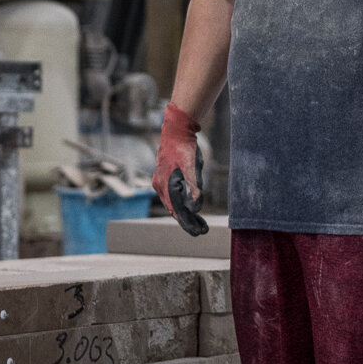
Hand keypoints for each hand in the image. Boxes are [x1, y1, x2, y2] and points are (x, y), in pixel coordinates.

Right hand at [154, 101, 203, 231]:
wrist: (176, 130)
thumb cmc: (184, 148)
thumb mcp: (192, 167)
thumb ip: (194, 187)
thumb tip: (195, 208)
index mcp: (165, 185)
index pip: (177, 211)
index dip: (188, 223)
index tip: (199, 232)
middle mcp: (160, 186)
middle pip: (174, 210)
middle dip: (188, 221)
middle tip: (202, 230)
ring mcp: (160, 182)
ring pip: (172, 204)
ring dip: (185, 214)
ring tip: (199, 222)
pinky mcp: (164, 178)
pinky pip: (171, 196)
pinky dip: (181, 204)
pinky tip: (189, 208)